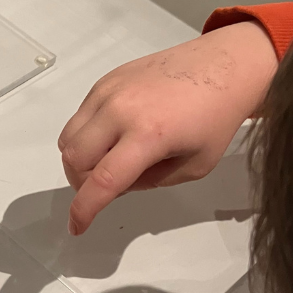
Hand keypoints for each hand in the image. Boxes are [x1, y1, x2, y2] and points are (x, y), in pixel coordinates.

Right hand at [59, 21, 276, 234]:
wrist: (224, 65)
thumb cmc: (216, 119)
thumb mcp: (193, 167)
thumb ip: (150, 182)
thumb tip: (116, 184)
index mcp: (148, 135)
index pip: (103, 181)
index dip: (84, 210)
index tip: (76, 227)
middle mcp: (120, 110)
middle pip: (74, 160)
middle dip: (82, 183)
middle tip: (106, 185)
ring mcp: (108, 92)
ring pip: (68, 139)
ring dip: (79, 160)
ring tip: (108, 159)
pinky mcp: (105, 80)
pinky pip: (78, 117)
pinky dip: (85, 136)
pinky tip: (113, 135)